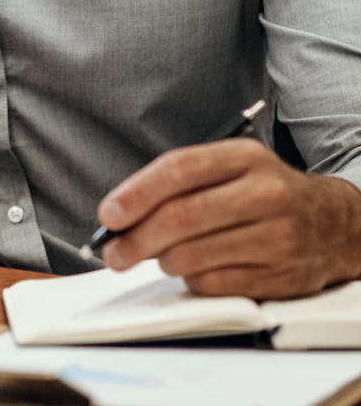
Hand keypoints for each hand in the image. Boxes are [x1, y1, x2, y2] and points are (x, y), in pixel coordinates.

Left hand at [98, 137, 360, 298]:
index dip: (136, 193)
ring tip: (157, 256)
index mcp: (244, 158)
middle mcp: (264, 194)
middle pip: (181, 217)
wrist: (334, 223)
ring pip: (194, 256)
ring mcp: (276, 237)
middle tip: (114, 251)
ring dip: (161, 261)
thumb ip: (180, 182)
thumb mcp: (230, 166)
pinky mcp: (281, 277)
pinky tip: (193, 270)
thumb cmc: (266, 191)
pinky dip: (192, 281)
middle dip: (136, 238)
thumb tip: (123, 213)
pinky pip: (215, 285)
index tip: (109, 214)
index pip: (178, 170)